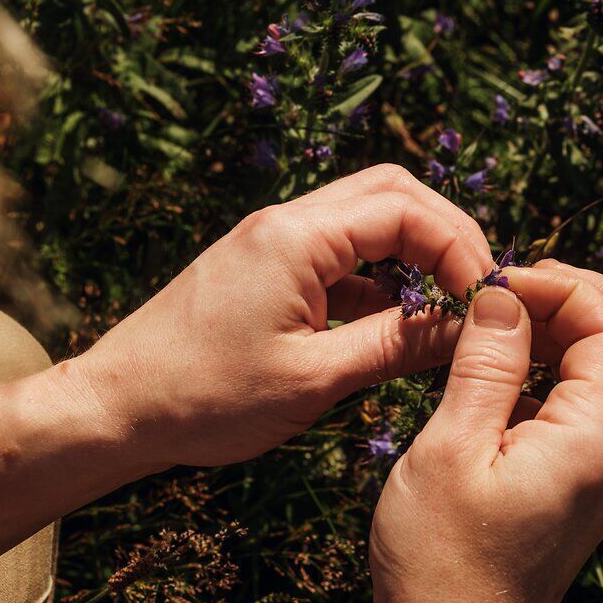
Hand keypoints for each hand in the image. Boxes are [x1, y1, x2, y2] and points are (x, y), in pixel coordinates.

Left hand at [67, 166, 495, 469]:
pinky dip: (379, 277)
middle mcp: (284, 223)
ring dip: (414, 252)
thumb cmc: (204, 399)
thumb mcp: (314, 381)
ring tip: (447, 307)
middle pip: (392, 193)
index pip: (407, 210)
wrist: (115, 409)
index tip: (487, 301)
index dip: (461, 249)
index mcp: (295, 238)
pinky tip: (398, 322)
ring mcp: (272, 242)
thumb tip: (469, 329)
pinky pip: (340, 253)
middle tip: (480, 289)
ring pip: (367, 219)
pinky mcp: (265, 269)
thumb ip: (397, 346)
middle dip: (446, 234)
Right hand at [366, 261, 602, 602]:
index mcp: (593, 442)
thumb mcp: (451, 449)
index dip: (558, 287)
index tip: (494, 282)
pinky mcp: (580, 500)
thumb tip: (505, 293)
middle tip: (527, 286)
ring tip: (510, 322)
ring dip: (583, 338)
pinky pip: (595, 418)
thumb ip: (485, 364)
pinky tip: (503, 376)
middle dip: (596, 301)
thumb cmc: (439, 563)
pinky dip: (564, 377)